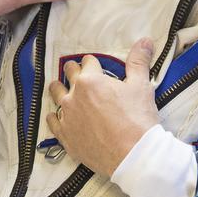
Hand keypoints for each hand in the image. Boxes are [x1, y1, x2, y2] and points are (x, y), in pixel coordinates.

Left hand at [46, 38, 159, 176]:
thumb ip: (139, 61)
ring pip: (56, 95)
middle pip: (69, 74)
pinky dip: (54, 117)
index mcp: (90, 80)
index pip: (88, 62)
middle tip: (79, 74)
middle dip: (75, 72)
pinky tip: (55, 116)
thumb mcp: (141, 86)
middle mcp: (74, 96)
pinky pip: (53, 122)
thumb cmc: (138, 119)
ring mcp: (68, 117)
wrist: (134, 155)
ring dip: (59, 89)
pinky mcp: (66, 137)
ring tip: (61, 88)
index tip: (95, 66)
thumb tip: (145, 41)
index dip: (93, 63)